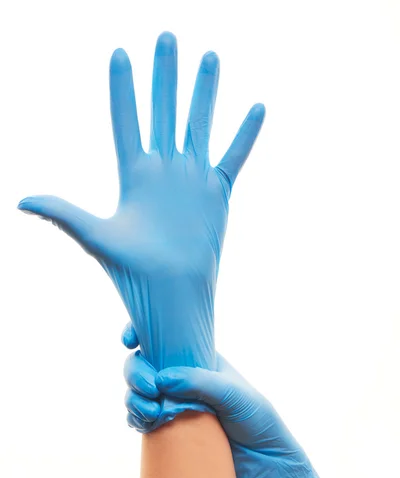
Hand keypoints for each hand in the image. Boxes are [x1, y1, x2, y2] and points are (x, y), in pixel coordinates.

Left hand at [18, 32, 264, 370]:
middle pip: (163, 111)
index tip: (119, 53)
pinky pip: (234, 157)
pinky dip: (245, 135)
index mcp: (133, 176)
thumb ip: (63, 213)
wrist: (172, 296)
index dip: (122, 88)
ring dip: (204, 92)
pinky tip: (256, 108)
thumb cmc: (132, 274)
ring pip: (200, 125)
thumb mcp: (95, 237)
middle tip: (166, 35)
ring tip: (209, 57)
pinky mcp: (218, 195)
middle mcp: (163, 172)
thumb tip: (19, 201)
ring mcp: (192, 180)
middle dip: (164, 74)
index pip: (126, 121)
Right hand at [122, 323, 338, 477]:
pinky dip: (136, 419)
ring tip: (151, 412)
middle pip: (143, 365)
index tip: (129, 341)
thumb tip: (162, 378)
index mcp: (198, 360)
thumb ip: (199, 382)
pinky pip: (141, 419)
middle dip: (136, 373)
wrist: (264, 464)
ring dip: (134, 399)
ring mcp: (172, 404)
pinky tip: (145, 424)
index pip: (164, 339)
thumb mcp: (234, 395)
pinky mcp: (167, 431)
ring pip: (138, 393)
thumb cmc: (256, 420)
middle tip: (148, 388)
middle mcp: (181, 379)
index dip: (141, 333)